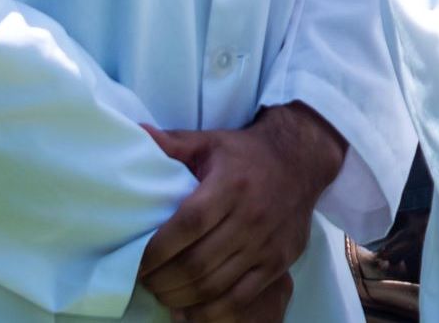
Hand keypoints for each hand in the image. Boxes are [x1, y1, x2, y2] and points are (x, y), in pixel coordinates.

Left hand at [137, 103, 345, 319]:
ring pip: (215, 284)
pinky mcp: (278, 263)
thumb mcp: (210, 141)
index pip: (189, 225)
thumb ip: (172, 143)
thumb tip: (136, 133)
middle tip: (144, 282)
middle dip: (162, 280)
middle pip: (198, 262)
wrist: (302, 161)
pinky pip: (240, 298)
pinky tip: (190, 309)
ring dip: (180, 297)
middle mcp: (251, 216)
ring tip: (162, 294)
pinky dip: (211, 311)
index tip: (136, 261)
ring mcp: (266, 244)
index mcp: (231, 185)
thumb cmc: (246, 154)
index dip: (158, 249)